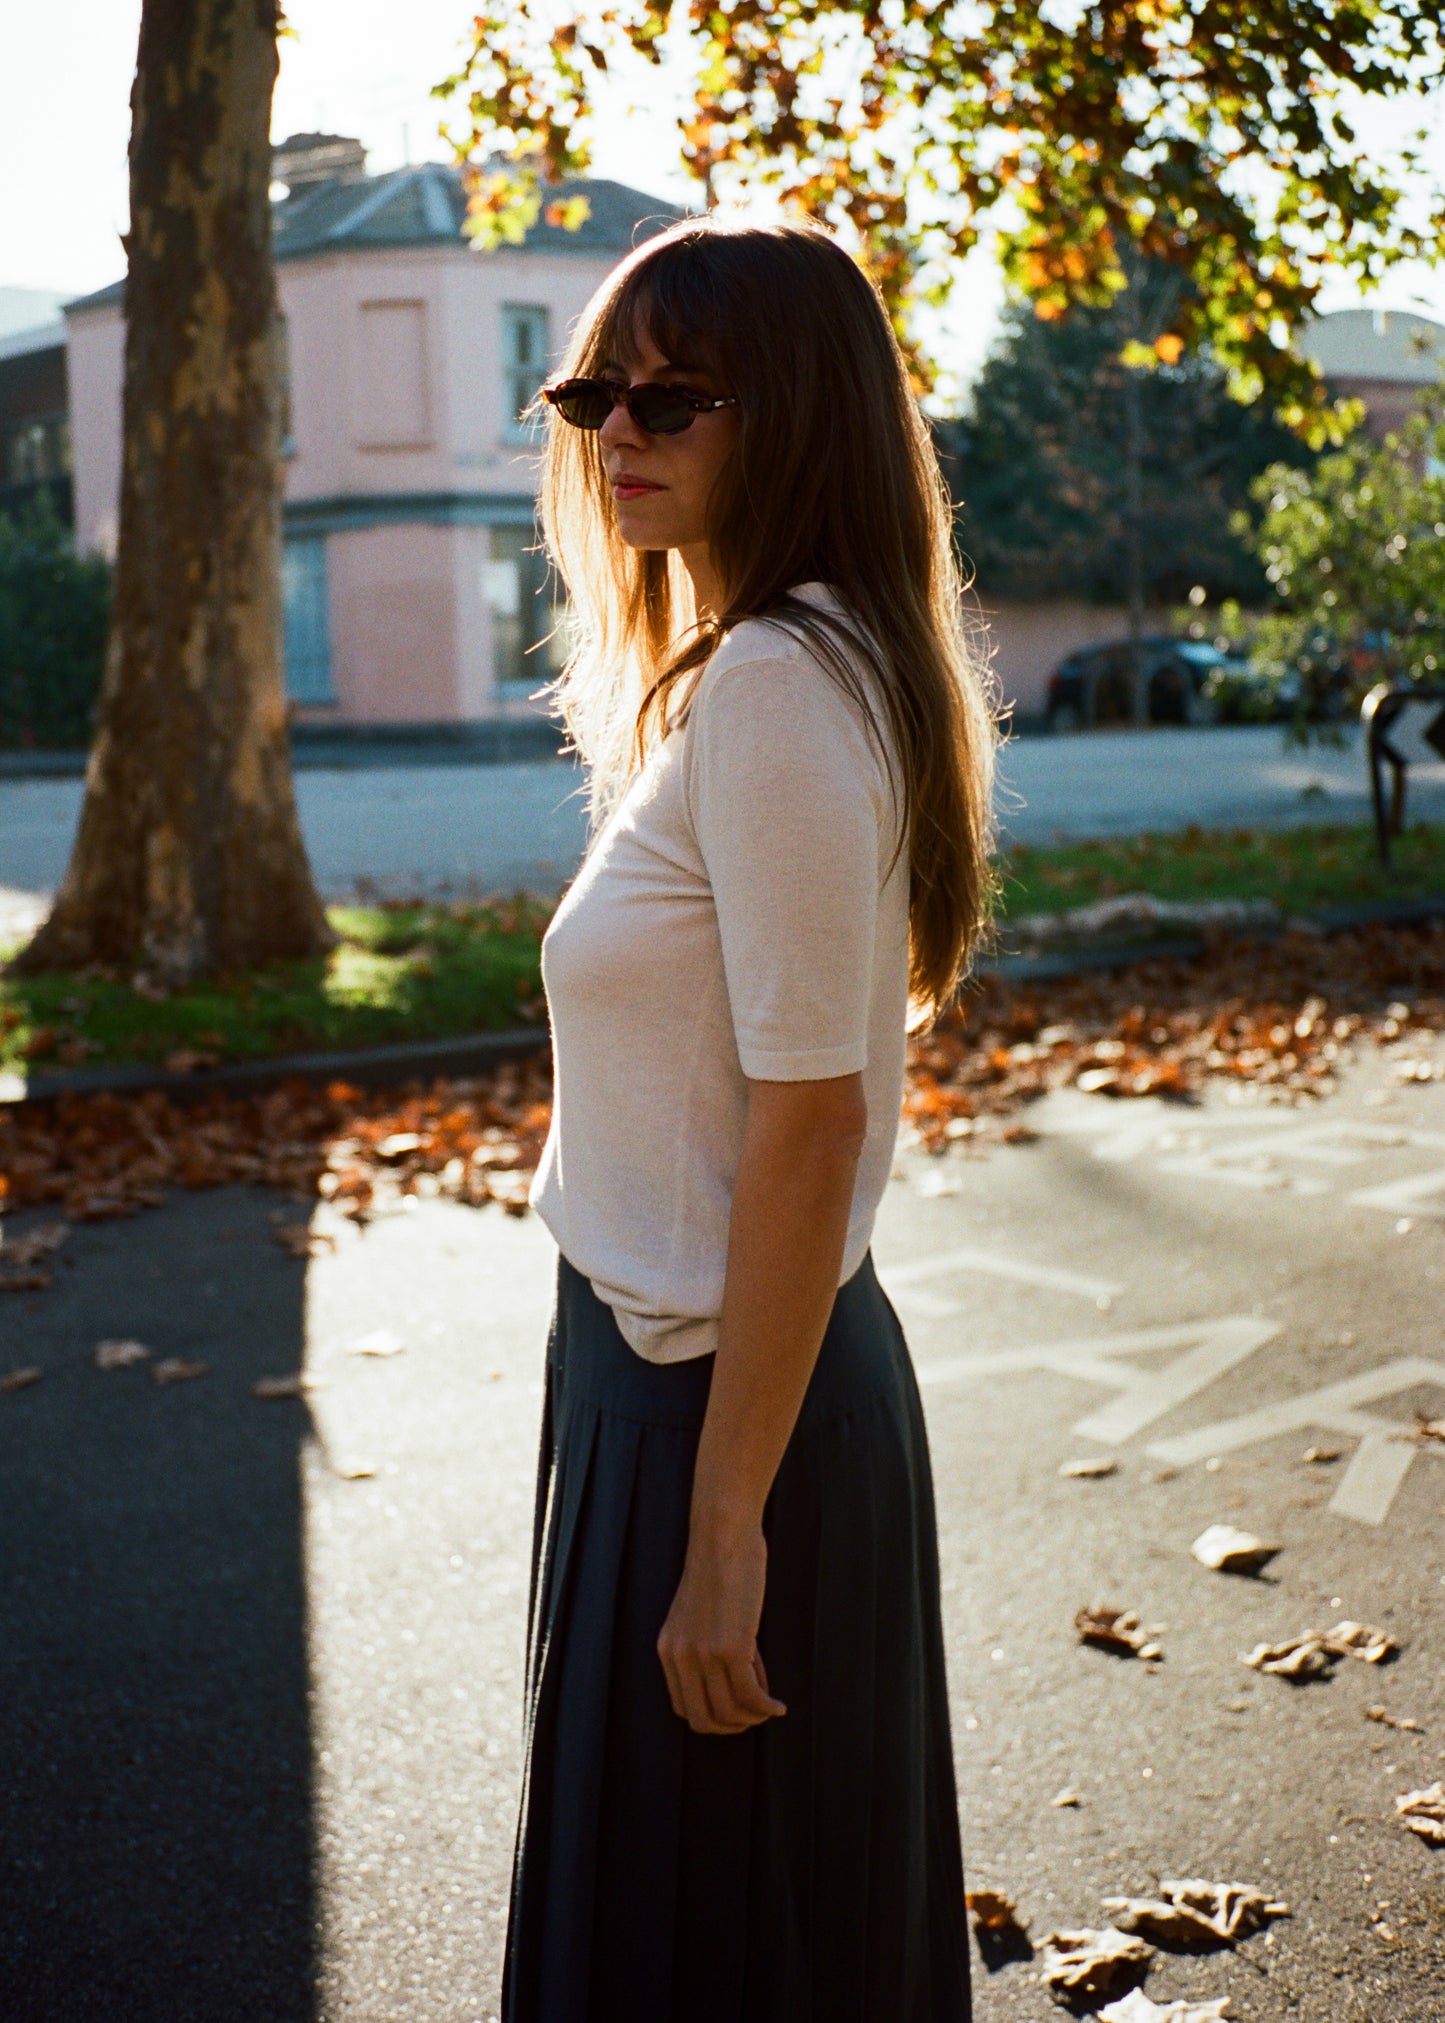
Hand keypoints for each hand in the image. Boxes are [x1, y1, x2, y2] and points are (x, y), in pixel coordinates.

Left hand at [657, 1522, 787, 1735]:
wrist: (723, 1536)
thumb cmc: (721, 1567)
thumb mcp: (703, 1614)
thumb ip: (713, 1648)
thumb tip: (744, 1684)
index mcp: (668, 1649)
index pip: (683, 1707)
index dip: (713, 1716)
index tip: (737, 1709)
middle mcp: (680, 1656)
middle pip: (703, 1719)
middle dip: (732, 1727)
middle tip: (755, 1717)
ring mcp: (704, 1654)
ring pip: (729, 1713)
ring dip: (753, 1718)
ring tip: (769, 1709)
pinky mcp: (731, 1648)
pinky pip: (750, 1696)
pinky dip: (766, 1708)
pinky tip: (777, 1706)